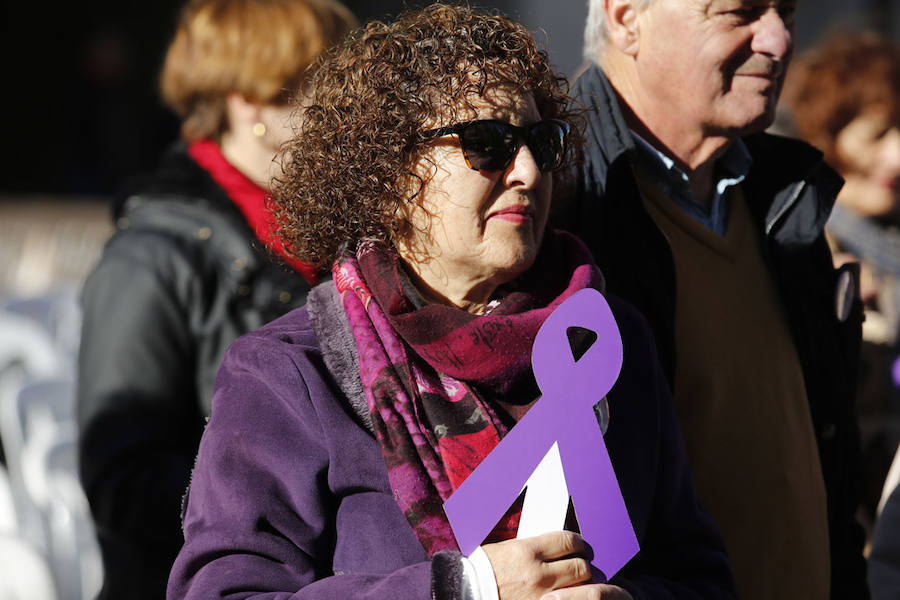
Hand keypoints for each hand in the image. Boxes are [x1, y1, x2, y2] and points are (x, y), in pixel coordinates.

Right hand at [482, 531, 630, 599]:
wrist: (466, 593)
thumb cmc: (482, 571)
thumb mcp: (506, 550)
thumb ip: (533, 547)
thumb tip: (557, 546)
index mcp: (526, 551)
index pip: (568, 541)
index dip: (579, 543)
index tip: (580, 546)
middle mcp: (537, 573)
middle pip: (580, 565)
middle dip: (585, 564)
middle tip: (584, 564)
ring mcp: (541, 596)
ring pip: (580, 588)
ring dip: (584, 584)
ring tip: (580, 583)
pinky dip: (575, 597)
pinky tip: (571, 595)